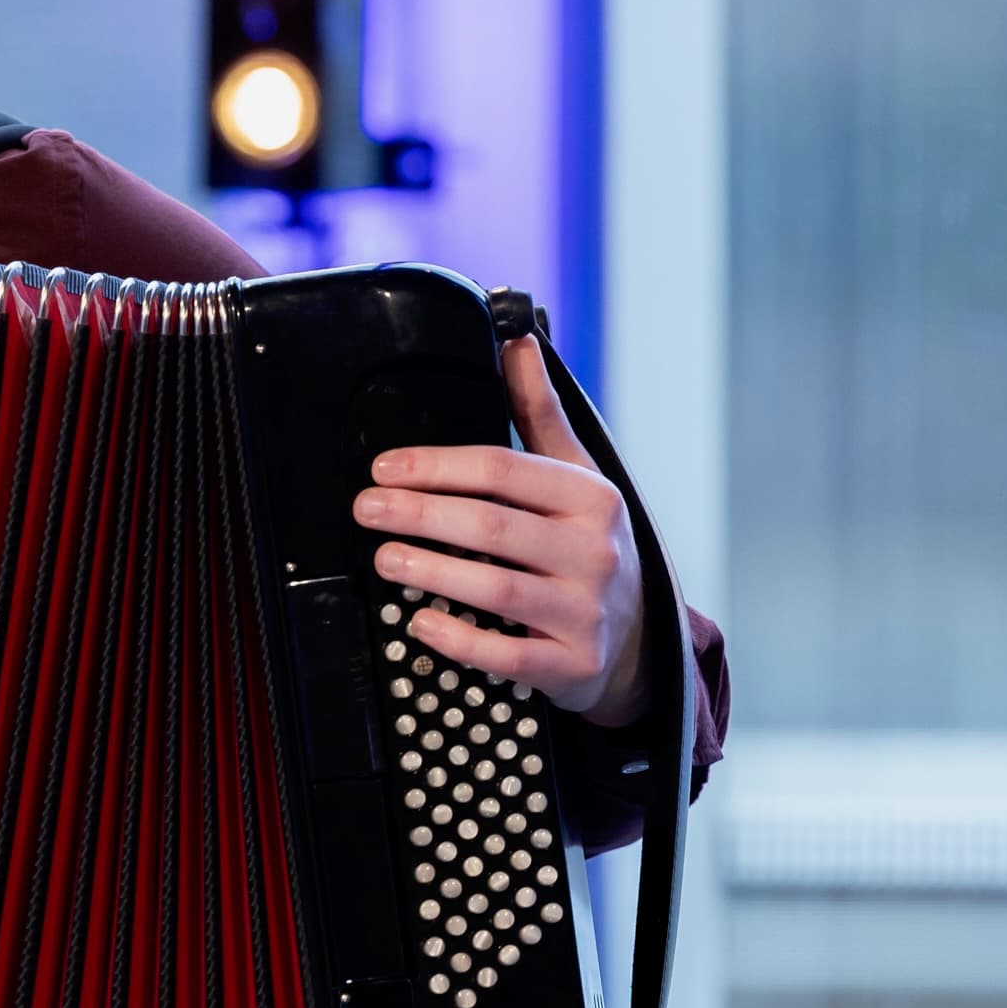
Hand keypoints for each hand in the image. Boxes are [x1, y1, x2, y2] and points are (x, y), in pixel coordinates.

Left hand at [356, 337, 648, 726]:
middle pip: (490, 526)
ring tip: (382, 556)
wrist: (640, 642)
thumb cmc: (589, 546)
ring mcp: (587, 613)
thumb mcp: (577, 478)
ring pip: (496, 588)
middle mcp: (593, 552)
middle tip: (366, 509)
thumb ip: (540, 414)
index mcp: (590, 498)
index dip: (435, 467)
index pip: (503, 471)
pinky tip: (420, 622)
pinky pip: (507, 655)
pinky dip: (458, 639)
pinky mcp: (574, 666)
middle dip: (418, 514)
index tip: (384, 468)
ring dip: (428, 570)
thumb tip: (516, 341)